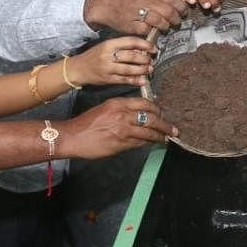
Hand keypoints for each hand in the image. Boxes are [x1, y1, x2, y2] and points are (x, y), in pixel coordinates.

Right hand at [57, 97, 176, 159]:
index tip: (162, 113)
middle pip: (152, 118)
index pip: (145, 103)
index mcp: (119, 103)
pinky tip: (153, 143)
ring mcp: (123, 130)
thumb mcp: (105, 108)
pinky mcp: (121, 143)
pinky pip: (140, 143)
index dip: (157, 109)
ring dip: (160, 136)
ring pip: (149, 132)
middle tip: (173, 129)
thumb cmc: (87, 123)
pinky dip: (148, 143)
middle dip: (165, 124)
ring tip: (167, 138)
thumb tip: (138, 114)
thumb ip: (122, 110)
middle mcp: (123, 114)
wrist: (73, 136)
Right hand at [67, 36, 155, 86]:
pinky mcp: (107, 79)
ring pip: (129, 69)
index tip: (152, 48)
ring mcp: (108, 68)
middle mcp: (108, 55)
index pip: (130, 41)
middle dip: (145, 58)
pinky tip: (143, 80)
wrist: (78, 68)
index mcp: (109, 44)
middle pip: (131, 56)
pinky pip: (124, 80)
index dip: (144, 44)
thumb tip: (141, 49)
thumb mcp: (106, 46)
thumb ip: (122, 47)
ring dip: (142, 70)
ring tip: (149, 69)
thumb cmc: (93, 56)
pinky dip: (135, 80)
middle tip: (151, 60)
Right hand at [83, 0, 186, 36]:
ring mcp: (137, 12)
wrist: (105, 4)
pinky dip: (152, 31)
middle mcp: (144, 0)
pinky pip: (147, 30)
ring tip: (166, 27)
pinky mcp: (131, 25)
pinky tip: (153, 30)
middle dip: (176, 19)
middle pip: (168, 11)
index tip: (183, 12)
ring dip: (166, 26)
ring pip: (160, 21)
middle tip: (177, 22)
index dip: (181, 7)